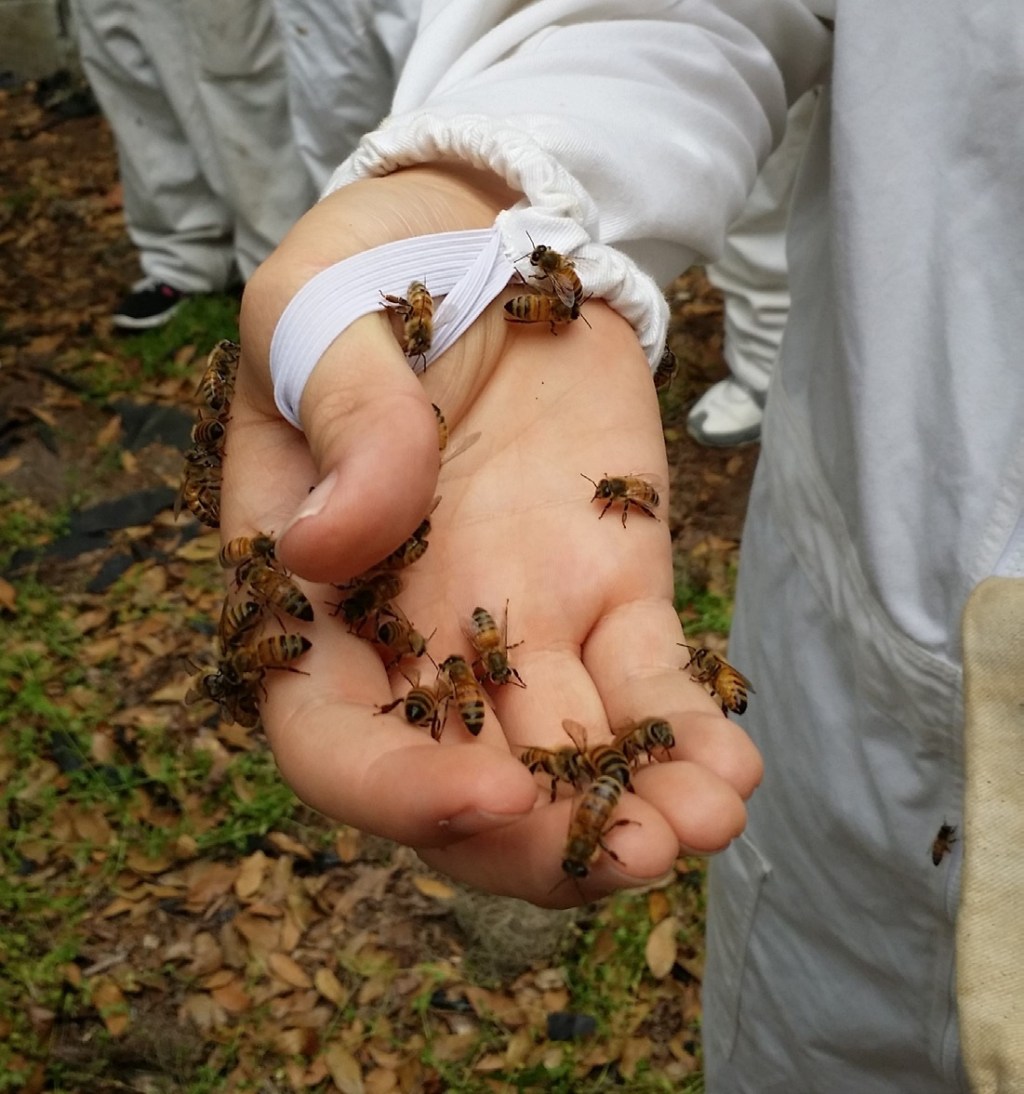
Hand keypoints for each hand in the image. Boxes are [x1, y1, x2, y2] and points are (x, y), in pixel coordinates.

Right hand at [222, 166, 761, 906]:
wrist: (488, 235)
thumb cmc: (375, 274)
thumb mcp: (319, 317)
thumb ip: (336, 423)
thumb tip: (331, 544)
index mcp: (316, 596)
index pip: (333, 739)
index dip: (397, 792)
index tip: (488, 793)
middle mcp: (416, 634)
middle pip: (465, 784)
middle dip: (543, 841)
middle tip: (633, 853)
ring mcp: (523, 617)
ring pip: (570, 754)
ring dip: (635, 811)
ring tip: (707, 827)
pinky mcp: (611, 584)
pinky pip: (650, 681)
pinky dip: (689, 732)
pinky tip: (732, 773)